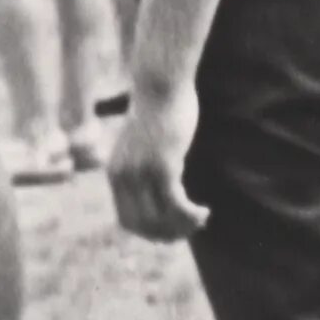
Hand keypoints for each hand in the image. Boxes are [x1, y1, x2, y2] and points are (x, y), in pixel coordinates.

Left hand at [108, 84, 209, 242]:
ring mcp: (142, 174)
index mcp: (116, 175)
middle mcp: (124, 178)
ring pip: (160, 217)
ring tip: (202, 219)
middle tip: (192, 229)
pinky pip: (175, 203)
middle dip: (168, 234)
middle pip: (142, 225)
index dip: (151, 232)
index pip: (128, 220)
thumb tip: (160, 177)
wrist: (160, 85)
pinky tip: (204, 211)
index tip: (174, 229)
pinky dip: (189, 214)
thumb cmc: (158, 109)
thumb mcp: (145, 142)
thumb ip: (145, 162)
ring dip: (182, 226)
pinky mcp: (162, 166)